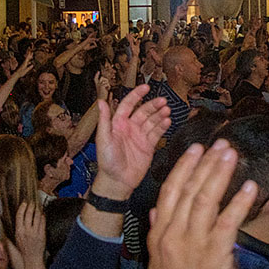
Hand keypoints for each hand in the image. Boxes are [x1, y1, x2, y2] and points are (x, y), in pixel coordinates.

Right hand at [13, 197, 45, 266]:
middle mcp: (26, 231)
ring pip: (37, 216)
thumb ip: (11, 229)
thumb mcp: (15, 239)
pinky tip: (42, 214)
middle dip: (31, 206)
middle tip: (32, 202)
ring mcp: (35, 232)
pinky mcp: (42, 234)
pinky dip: (42, 216)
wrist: (32, 258)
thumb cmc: (23, 249)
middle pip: (29, 213)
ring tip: (37, 207)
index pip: (19, 215)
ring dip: (37, 209)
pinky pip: (43, 222)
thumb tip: (3, 221)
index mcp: (18, 231)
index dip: (22, 207)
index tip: (24, 203)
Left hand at [91, 83, 171, 197]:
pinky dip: (163, 126)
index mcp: (118, 124)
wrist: (118, 181)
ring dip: (160, 114)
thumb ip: (104, 120)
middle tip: (163, 101)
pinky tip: (167, 121)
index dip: (137, 95)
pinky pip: (157, 133)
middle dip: (153, 105)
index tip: (146, 87)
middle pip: (144, 111)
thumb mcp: (103, 139)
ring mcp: (140, 136)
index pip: (128, 104)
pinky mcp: (148, 146)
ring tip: (167, 110)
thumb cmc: (107, 162)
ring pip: (152, 120)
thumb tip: (101, 102)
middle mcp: (130, 128)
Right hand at [145, 140, 256, 268]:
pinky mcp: (213, 257)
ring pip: (205, 199)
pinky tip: (250, 187)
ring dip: (220, 174)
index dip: (183, 168)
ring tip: (232, 153)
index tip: (196, 149)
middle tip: (220, 142)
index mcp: (160, 237)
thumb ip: (161, 237)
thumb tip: (157, 213)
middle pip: (188, 190)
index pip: (170, 193)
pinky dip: (238, 202)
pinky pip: (228, 223)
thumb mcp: (160, 267)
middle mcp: (173, 236)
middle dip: (205, 163)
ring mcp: (192, 245)